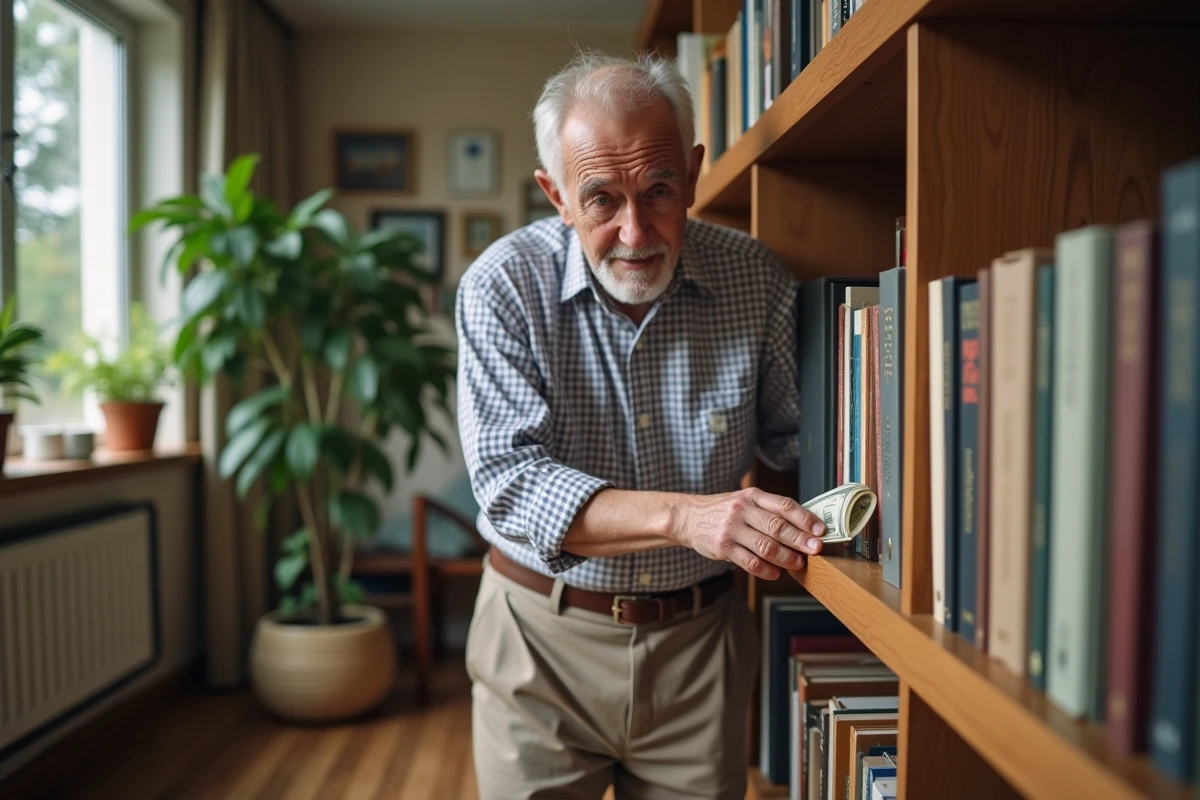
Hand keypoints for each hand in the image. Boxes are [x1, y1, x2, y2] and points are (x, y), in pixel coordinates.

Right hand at [672, 488, 825, 579]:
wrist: (689, 517)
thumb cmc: (724, 511)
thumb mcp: (745, 501)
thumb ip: (770, 511)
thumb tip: (804, 528)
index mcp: (753, 496)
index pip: (784, 505)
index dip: (805, 518)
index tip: (820, 530)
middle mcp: (742, 510)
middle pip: (777, 526)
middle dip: (800, 540)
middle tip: (816, 550)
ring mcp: (731, 529)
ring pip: (765, 546)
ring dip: (786, 557)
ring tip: (798, 564)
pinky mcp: (722, 547)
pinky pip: (749, 561)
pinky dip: (766, 570)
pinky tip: (775, 573)